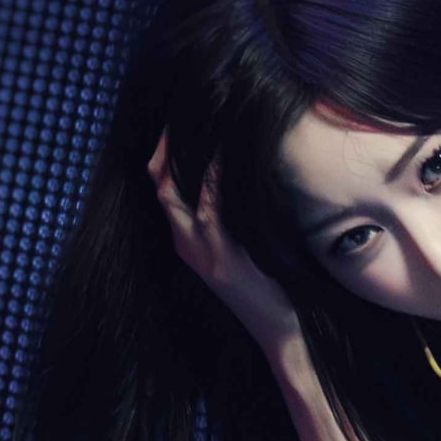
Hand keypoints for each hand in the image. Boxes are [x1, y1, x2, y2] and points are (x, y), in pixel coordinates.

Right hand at [147, 129, 303, 354]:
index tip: (181, 118)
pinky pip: (208, 212)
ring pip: (176, 192)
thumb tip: (240, 173)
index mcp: (187, 240)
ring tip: (203, 119)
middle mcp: (187, 243)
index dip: (167, 149)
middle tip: (186, 107)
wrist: (280, 334)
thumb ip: (232, 216)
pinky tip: (221, 156)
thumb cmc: (269, 287)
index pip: (163, 185)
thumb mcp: (242, 247)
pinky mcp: (222, 259)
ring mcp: (202, 252)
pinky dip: (211, 181)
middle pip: (160, 182)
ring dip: (187, 153)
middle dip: (169, 143)